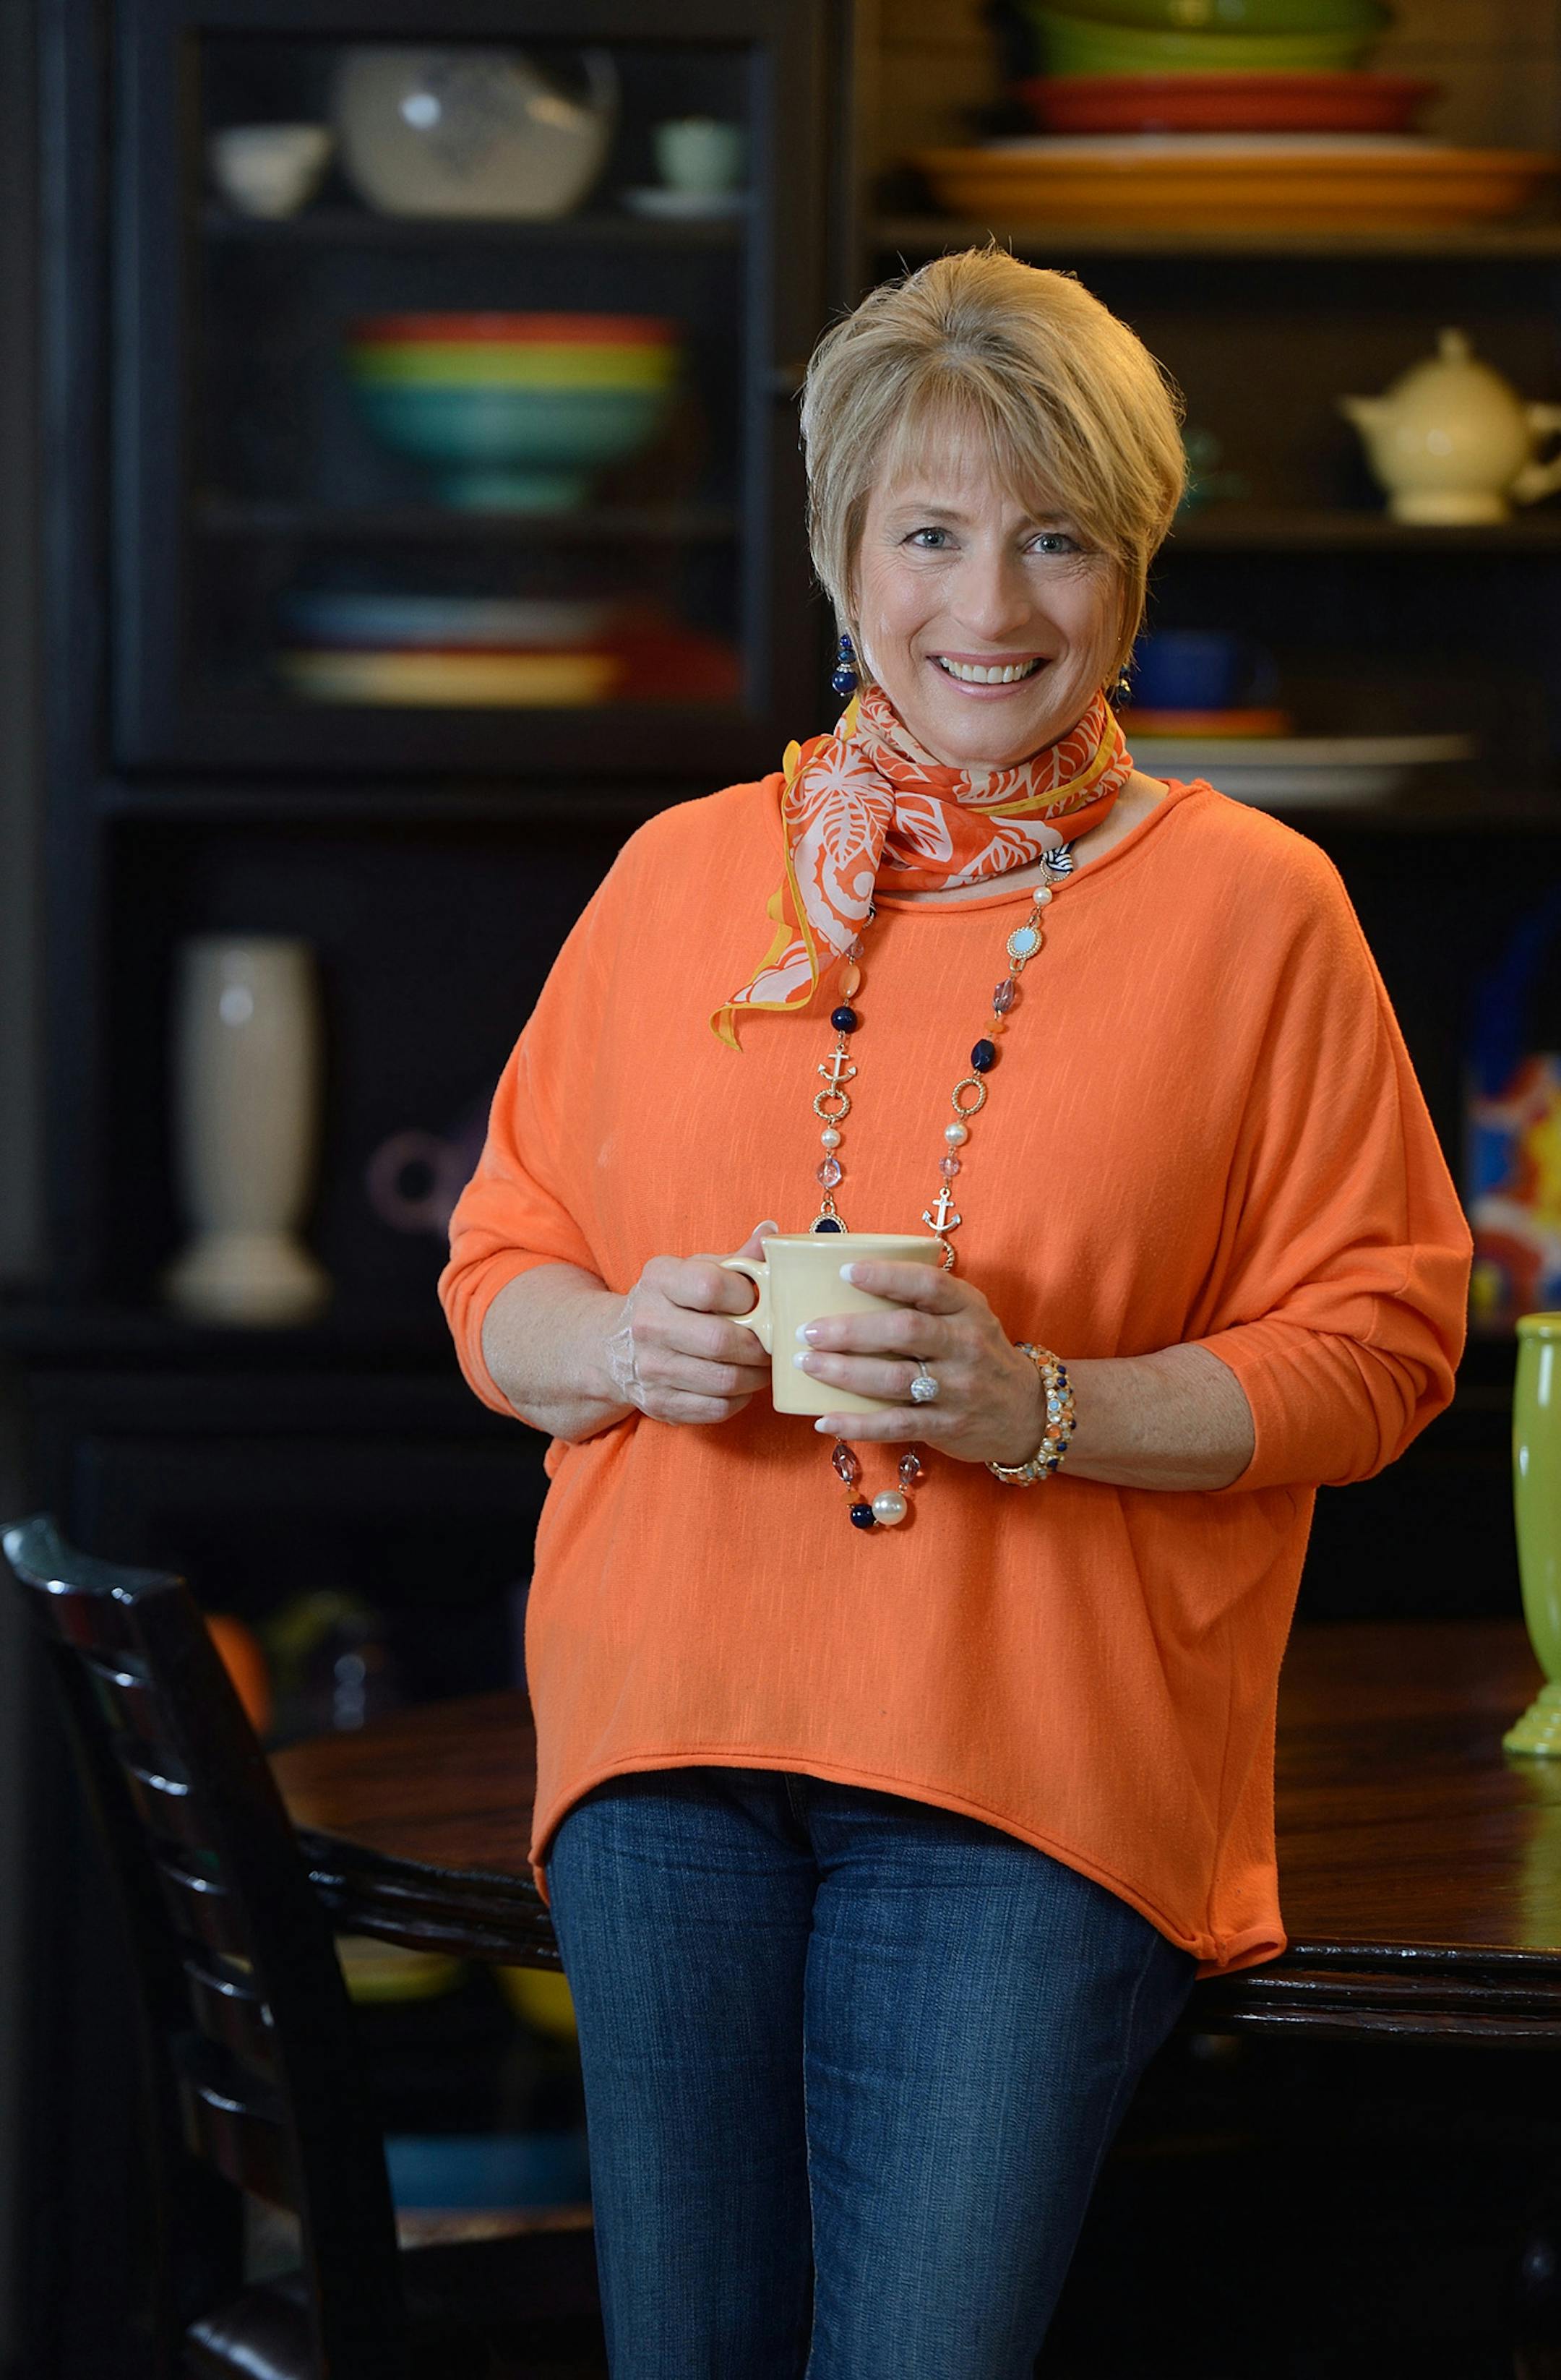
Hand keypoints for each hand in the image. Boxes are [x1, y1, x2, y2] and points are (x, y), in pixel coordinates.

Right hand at [604, 1221, 777, 1425]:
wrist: (613, 1347)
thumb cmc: (670, 1302)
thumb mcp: (694, 1271)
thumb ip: (737, 1258)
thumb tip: (772, 1232)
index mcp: (659, 1280)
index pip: (711, 1286)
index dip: (746, 1296)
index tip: (754, 1301)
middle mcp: (648, 1324)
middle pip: (721, 1341)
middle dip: (759, 1345)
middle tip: (772, 1343)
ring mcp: (651, 1368)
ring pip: (725, 1380)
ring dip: (756, 1375)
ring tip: (762, 1364)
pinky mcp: (660, 1403)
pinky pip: (718, 1408)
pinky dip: (740, 1398)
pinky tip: (740, 1383)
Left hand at [796, 1259, 1047, 1467]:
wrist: (1027, 1411)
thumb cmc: (979, 1352)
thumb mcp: (969, 1314)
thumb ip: (927, 1297)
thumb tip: (850, 1273)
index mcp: (968, 1309)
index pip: (928, 1284)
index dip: (886, 1276)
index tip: (844, 1271)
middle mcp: (966, 1345)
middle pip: (904, 1331)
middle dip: (851, 1330)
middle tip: (810, 1330)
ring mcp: (958, 1389)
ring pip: (895, 1379)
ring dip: (845, 1373)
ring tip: (807, 1364)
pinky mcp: (946, 1426)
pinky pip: (896, 1425)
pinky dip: (858, 1425)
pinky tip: (825, 1420)